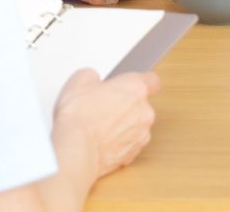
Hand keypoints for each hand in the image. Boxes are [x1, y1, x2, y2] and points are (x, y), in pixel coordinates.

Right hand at [50, 69, 160, 186]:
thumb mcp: (79, 81)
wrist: (77, 150)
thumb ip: (93, 76)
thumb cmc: (80, 117)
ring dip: (121, 126)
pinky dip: (117, 143)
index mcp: (136, 88)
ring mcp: (141, 134)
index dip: (140, 81)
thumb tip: (92, 80)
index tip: (130, 84)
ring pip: (135, 126)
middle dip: (124, 106)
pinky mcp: (133, 154)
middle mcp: (144, 111)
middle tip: (102, 107)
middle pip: (140, 105)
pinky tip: (99, 142)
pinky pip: (128, 144)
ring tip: (97, 127)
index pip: (152, 80)